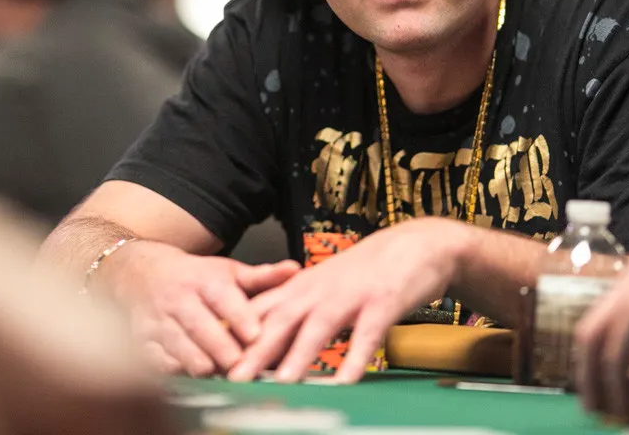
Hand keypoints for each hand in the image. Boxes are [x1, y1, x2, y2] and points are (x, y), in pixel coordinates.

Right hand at [100, 239, 300, 376]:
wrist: (141, 273)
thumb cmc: (195, 277)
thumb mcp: (227, 271)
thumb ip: (262, 276)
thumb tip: (295, 270)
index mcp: (205, 280)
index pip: (224, 299)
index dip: (240, 319)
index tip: (256, 336)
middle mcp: (180, 300)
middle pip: (204, 330)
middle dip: (225, 352)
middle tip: (244, 366)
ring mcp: (159, 322)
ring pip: (183, 351)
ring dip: (205, 366)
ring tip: (223, 373)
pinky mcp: (142, 341)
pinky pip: (161, 364)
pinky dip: (179, 372)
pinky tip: (195, 374)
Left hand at [229, 217, 464, 384]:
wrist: (416, 243)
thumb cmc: (366, 271)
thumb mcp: (322, 287)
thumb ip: (294, 314)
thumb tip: (262, 349)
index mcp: (300, 288)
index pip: (258, 313)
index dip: (234, 337)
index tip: (211, 362)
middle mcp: (319, 291)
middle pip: (279, 322)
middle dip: (254, 352)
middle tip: (233, 380)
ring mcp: (350, 297)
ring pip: (318, 328)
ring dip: (298, 356)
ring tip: (282, 384)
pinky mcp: (382, 304)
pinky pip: (367, 335)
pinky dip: (355, 358)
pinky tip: (347, 381)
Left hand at [574, 235, 628, 419]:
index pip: (614, 314)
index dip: (611, 350)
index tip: (615, 380)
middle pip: (593, 325)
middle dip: (589, 365)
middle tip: (594, 399)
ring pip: (594, 338)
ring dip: (594, 377)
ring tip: (602, 408)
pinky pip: (615, 353)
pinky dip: (615, 382)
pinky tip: (623, 404)